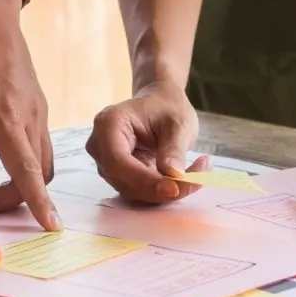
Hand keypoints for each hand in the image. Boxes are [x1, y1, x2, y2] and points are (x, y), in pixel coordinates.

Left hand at [0, 0, 59, 230]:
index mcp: (4, 118)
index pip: (27, 171)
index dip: (38, 202)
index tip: (50, 226)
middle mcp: (29, 117)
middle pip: (40, 174)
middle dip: (21, 198)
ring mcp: (39, 110)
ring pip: (44, 160)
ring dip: (27, 180)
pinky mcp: (39, 104)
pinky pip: (41, 142)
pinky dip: (28, 160)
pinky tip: (2, 157)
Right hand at [87, 83, 206, 202]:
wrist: (159, 104)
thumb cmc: (167, 107)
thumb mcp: (178, 123)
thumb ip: (174, 149)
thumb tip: (173, 177)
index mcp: (109, 124)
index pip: (118, 161)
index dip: (145, 180)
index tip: (175, 188)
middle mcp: (100, 146)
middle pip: (124, 180)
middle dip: (159, 189)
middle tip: (196, 182)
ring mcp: (106, 162)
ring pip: (132, 190)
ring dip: (163, 192)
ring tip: (195, 176)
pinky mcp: (118, 175)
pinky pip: (138, 191)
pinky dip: (161, 190)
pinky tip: (183, 178)